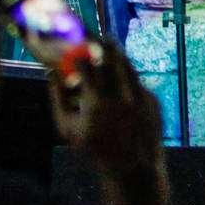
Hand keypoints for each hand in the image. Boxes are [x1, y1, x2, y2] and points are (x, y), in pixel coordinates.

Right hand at [50, 41, 164, 182]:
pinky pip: (137, 83)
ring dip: (118, 56)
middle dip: (103, 43)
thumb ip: (57, 99)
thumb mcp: (68, 129)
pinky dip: (128, 81)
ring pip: (128, 65)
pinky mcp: (152, 100)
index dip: (79, 50)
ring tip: (111, 53)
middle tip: (98, 36)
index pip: (86, 64)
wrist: (133, 168)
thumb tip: (52, 72)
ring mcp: (139, 96)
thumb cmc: (94, 150)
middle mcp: (120, 95)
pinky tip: (123, 91)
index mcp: (96, 102)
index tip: (74, 43)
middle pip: (111, 57)